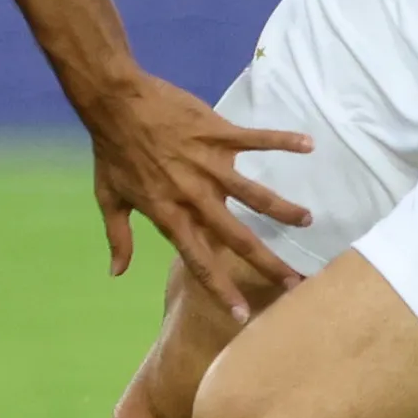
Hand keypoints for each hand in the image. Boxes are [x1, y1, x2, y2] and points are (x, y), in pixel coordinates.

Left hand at [78, 72, 315, 321]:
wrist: (115, 103)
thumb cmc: (111, 152)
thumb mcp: (109, 199)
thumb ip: (119, 238)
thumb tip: (117, 272)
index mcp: (170, 215)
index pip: (199, 261)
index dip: (221, 290)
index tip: (244, 315)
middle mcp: (195, 196)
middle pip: (237, 237)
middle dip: (267, 263)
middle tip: (295, 282)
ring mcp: (209, 164)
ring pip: (254, 193)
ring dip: (283, 208)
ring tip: (307, 220)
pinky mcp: (218, 134)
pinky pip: (256, 138)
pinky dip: (283, 141)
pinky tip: (309, 145)